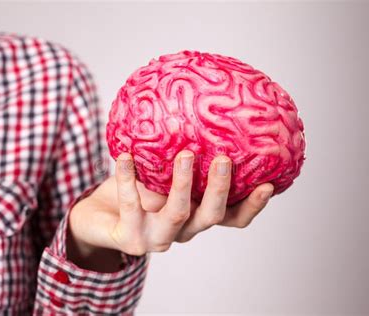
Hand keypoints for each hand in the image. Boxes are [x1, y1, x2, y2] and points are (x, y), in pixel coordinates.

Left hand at [67, 151, 272, 269]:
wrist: (98, 220)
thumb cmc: (137, 190)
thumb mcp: (162, 173)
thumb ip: (182, 155)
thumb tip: (198, 108)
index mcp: (196, 216)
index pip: (233, 217)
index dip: (253, 206)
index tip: (270, 184)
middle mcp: (183, 230)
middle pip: (213, 216)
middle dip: (221, 188)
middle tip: (224, 158)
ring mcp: (157, 237)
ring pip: (179, 213)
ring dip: (184, 183)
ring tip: (185, 154)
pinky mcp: (130, 238)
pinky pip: (132, 204)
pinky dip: (128, 178)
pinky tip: (125, 155)